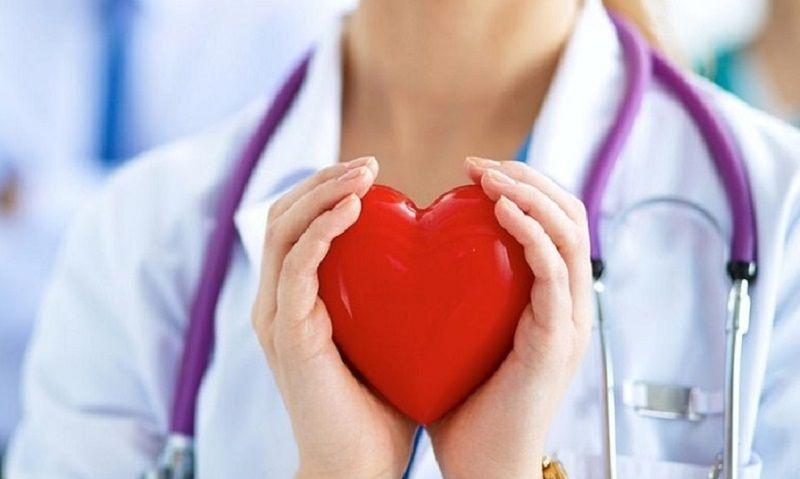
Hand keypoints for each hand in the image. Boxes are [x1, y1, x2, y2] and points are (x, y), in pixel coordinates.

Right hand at [251, 157, 416, 478]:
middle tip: (369, 164)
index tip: (371, 173)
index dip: (326, 190)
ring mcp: (276, 316)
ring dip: (322, 192)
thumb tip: (434, 261)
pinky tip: (355, 209)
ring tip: (364, 174)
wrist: (359, 466)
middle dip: (323, 180)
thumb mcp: (388, 334)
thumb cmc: (381, 405)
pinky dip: (322, 230)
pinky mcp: (286, 333)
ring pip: (283, 230)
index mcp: (297, 301)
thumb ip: (393, 296)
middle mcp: (276, 302)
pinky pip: (297, 266)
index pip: (298, 225)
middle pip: (283, 216)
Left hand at [426, 158, 592, 478]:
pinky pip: (555, 272)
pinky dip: (531, 232)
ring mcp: (568, 321)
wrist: (481, 468)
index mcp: (545, 301)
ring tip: (489, 176)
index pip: (551, 221)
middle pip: (570, 214)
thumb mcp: (456, 333)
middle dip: (527, 177)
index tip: (471, 170)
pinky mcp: (558, 341)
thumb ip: (449, 294)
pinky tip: (499, 210)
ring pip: (570, 233)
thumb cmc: (461, 406)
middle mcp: (567, 305)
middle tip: (478, 164)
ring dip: (531, 193)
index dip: (519, 184)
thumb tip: (409, 256)